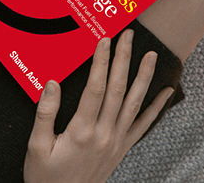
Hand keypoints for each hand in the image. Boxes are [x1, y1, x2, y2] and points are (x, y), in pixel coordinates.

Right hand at [25, 30, 172, 182]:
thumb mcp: (36, 147)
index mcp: (81, 131)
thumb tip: (52, 83)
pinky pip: (143, 125)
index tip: (104, 40)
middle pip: (117, 88)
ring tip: (151, 55)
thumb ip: (45, 114)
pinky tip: (167, 92)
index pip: (95, 87)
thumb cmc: (46, 177)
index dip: (101, 61)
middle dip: (123, 59)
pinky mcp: (122, 148)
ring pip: (134, 102)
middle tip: (128, 36)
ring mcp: (116, 141)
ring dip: (144, 76)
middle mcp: (103, 133)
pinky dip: (157, 108)